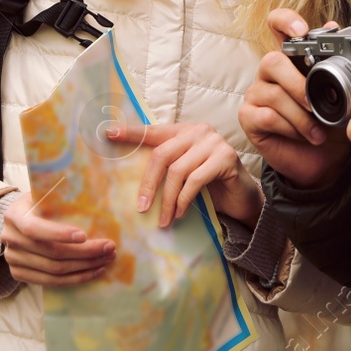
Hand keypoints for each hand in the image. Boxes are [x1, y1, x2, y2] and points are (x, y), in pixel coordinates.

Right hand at [0, 195, 114, 286]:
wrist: (17, 222)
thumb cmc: (38, 203)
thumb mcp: (43, 193)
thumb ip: (59, 192)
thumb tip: (93, 188)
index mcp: (15, 215)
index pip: (34, 229)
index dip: (59, 234)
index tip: (84, 235)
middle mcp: (10, 239)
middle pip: (51, 253)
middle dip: (85, 252)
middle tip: (110, 247)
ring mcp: (13, 259)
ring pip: (54, 270)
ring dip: (85, 267)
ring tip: (107, 258)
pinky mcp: (19, 274)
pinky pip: (51, 282)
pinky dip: (75, 279)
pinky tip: (94, 270)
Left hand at [105, 122, 260, 226]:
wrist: (242, 197)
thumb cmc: (209, 185)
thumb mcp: (184, 172)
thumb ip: (167, 166)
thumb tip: (132, 181)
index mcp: (184, 131)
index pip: (153, 131)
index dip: (131, 133)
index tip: (108, 133)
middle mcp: (199, 131)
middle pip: (162, 155)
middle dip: (149, 184)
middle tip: (142, 208)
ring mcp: (214, 142)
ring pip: (178, 171)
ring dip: (168, 200)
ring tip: (164, 219)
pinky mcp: (226, 157)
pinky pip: (195, 180)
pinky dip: (184, 200)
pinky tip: (180, 213)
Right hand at [240, 8, 350, 188]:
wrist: (326, 160)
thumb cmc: (330, 123)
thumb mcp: (341, 92)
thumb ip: (335, 61)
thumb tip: (333, 25)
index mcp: (291, 58)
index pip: (277, 25)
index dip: (285, 20)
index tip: (301, 30)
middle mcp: (270, 72)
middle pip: (272, 61)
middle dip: (297, 84)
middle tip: (314, 103)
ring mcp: (257, 93)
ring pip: (272, 94)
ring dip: (300, 116)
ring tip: (317, 131)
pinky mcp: (249, 117)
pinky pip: (266, 116)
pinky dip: (290, 128)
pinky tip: (304, 136)